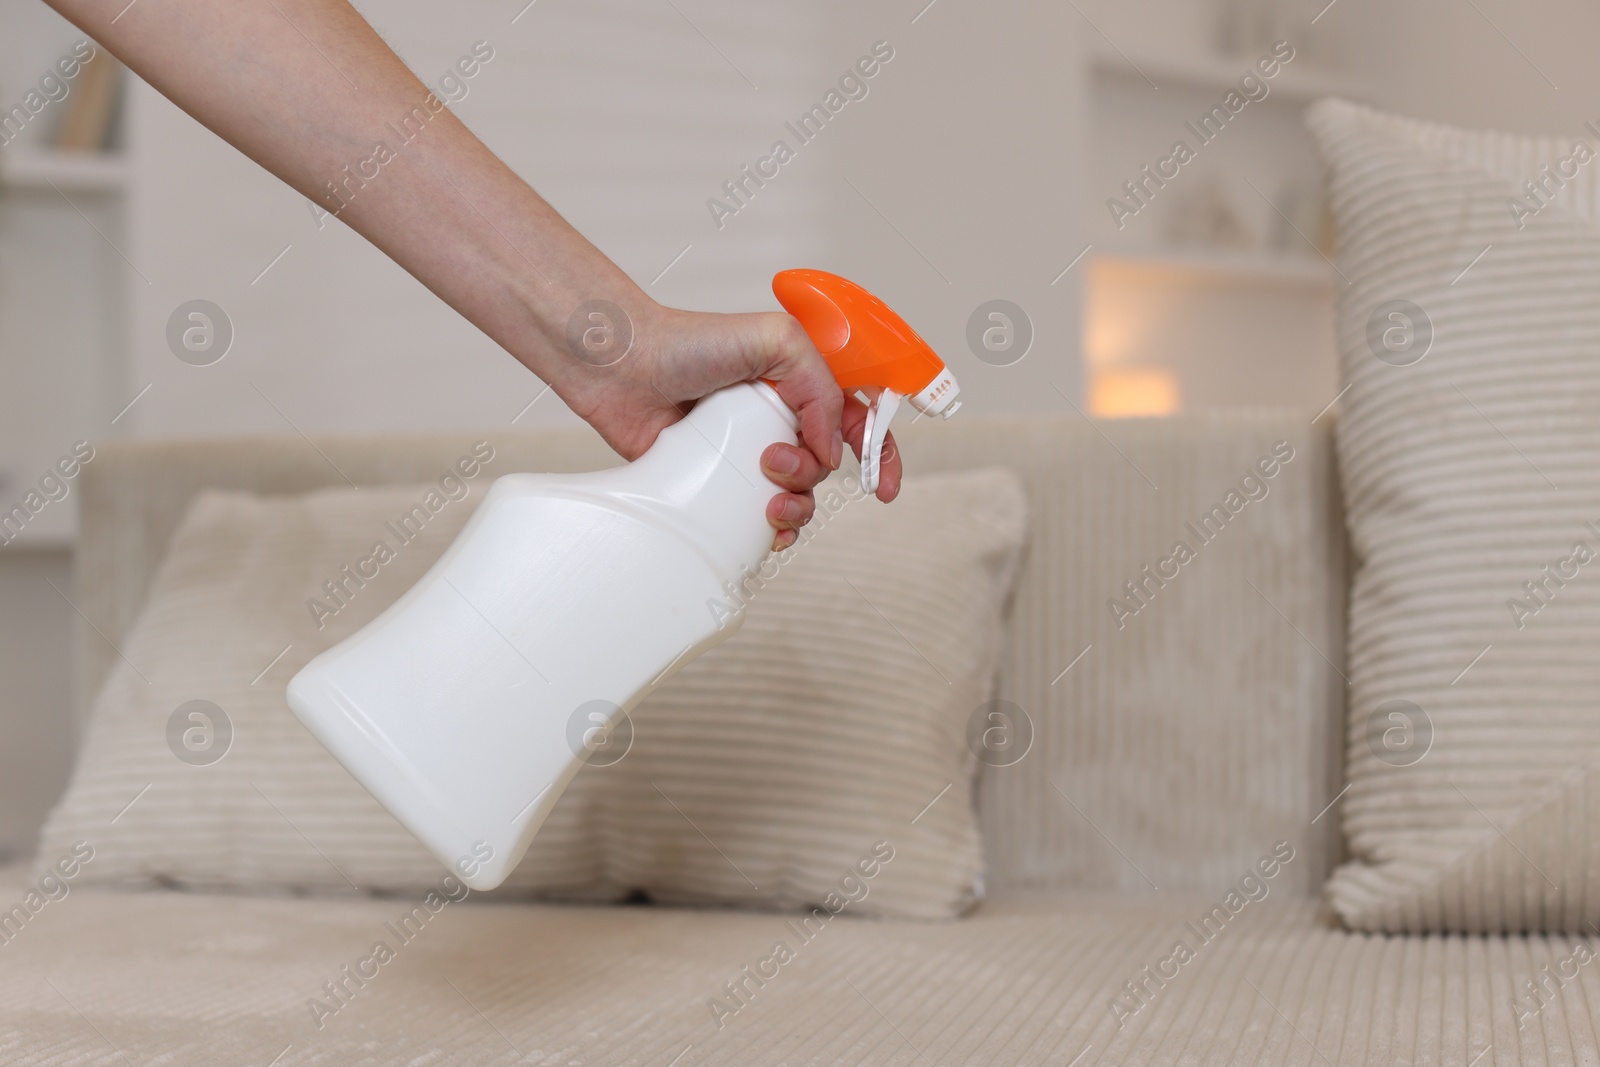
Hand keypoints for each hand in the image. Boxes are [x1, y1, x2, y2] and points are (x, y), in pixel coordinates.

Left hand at [561, 303, 902, 549]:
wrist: (622, 368)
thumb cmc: (687, 341)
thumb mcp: (777, 340)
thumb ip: (820, 387)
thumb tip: (830, 450)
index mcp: (800, 383)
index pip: (857, 420)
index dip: (878, 454)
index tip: (881, 486)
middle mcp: (778, 418)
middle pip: (828, 466)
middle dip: (815, 475)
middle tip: (776, 461)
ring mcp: (748, 452)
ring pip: (798, 496)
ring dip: (794, 505)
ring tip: (764, 490)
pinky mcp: (717, 481)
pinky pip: (757, 520)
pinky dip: (771, 531)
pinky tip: (762, 528)